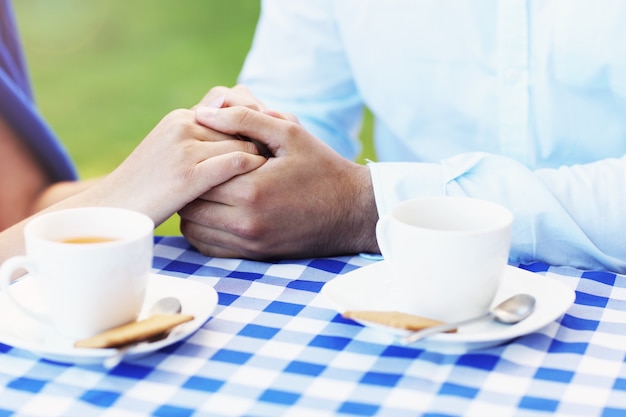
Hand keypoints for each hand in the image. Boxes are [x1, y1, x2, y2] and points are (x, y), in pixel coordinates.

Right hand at [81, 108, 265, 224]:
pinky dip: (252, 170)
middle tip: (282, 159)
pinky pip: (235, 163)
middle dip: (263, 140)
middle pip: (241, 125)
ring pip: (242, 142)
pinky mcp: (188, 174)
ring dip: (261, 158)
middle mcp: (184, 125)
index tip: (272, 145)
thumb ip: (198, 142)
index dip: (254, 125)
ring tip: (275, 175)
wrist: (111, 210)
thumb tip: (232, 140)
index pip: (231, 109)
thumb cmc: (147, 188)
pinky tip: (262, 184)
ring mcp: (185, 148)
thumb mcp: (170, 155)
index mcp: (181, 118)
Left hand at [178, 105, 379, 259]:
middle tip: (201, 170)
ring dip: (194, 209)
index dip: (195, 161)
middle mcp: (246, 222)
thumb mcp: (289, 132)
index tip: (201, 150)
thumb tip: (202, 112)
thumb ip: (243, 119)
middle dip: (192, 186)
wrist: (353, 211)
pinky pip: (209, 248)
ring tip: (207, 190)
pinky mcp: (255, 255)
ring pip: (194, 229)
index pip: (198, 177)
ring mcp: (250, 243)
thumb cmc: (322, 167)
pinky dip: (203, 231)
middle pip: (191, 205)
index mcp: (251, 190)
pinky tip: (215, 212)